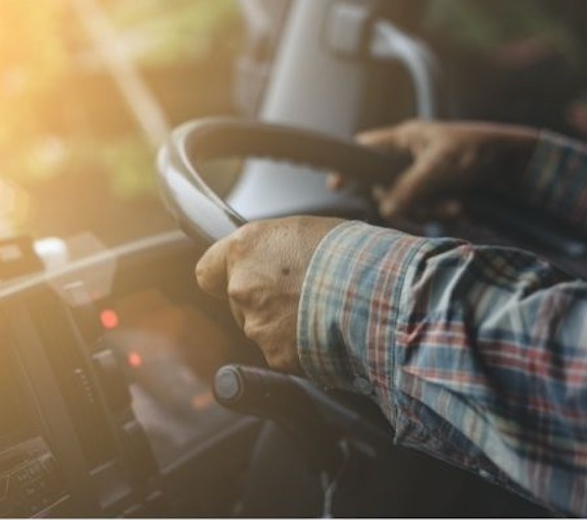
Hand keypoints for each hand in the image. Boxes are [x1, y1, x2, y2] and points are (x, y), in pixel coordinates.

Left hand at [195, 216, 344, 372]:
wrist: (378, 292)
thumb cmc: (351, 253)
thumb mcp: (305, 231)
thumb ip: (274, 248)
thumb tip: (274, 258)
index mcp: (245, 249)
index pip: (207, 271)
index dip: (223, 277)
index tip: (236, 279)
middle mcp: (242, 287)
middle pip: (239, 302)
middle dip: (265, 301)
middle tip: (302, 294)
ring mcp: (257, 325)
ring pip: (262, 329)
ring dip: (284, 325)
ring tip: (321, 312)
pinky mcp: (276, 356)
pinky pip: (283, 353)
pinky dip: (301, 348)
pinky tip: (326, 333)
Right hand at [328, 119, 538, 220]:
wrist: (521, 164)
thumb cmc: (479, 150)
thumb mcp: (438, 167)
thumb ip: (408, 188)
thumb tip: (384, 209)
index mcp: (405, 137)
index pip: (365, 148)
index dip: (348, 166)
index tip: (335, 185)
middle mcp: (410, 156)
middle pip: (384, 186)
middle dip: (404, 201)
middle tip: (425, 205)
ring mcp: (424, 176)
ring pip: (406, 203)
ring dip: (428, 209)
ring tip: (455, 205)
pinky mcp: (440, 192)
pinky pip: (426, 209)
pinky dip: (441, 212)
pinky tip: (462, 207)